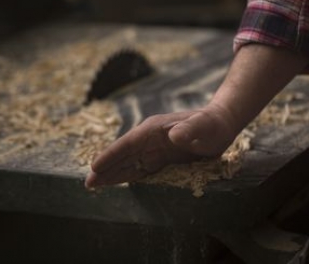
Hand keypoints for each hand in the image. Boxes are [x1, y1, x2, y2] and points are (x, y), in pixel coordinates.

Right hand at [84, 104, 237, 187]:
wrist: (220, 123)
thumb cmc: (212, 124)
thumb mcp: (204, 126)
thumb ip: (190, 129)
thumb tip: (173, 136)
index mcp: (154, 129)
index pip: (128, 144)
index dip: (111, 156)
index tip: (95, 167)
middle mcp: (149, 138)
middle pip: (123, 155)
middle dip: (105, 168)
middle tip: (88, 184)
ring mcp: (154, 147)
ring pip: (129, 163)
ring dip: (112, 174)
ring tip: (95, 186)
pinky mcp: (161, 157)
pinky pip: (140, 168)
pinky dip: (127, 176)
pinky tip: (117, 183)